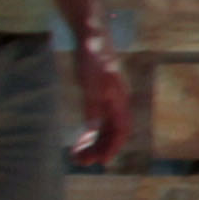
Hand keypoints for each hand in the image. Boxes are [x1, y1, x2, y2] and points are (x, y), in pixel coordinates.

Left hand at [71, 32, 133, 167]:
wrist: (91, 37)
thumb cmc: (92, 57)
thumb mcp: (89, 82)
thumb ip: (92, 106)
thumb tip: (93, 130)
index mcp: (118, 100)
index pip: (121, 130)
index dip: (113, 147)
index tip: (101, 161)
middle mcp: (116, 103)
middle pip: (113, 133)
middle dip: (99, 149)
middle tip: (81, 162)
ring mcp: (108, 101)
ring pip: (105, 129)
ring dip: (94, 144)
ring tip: (77, 156)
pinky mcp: (100, 97)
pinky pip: (98, 121)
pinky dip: (91, 134)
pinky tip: (80, 140)